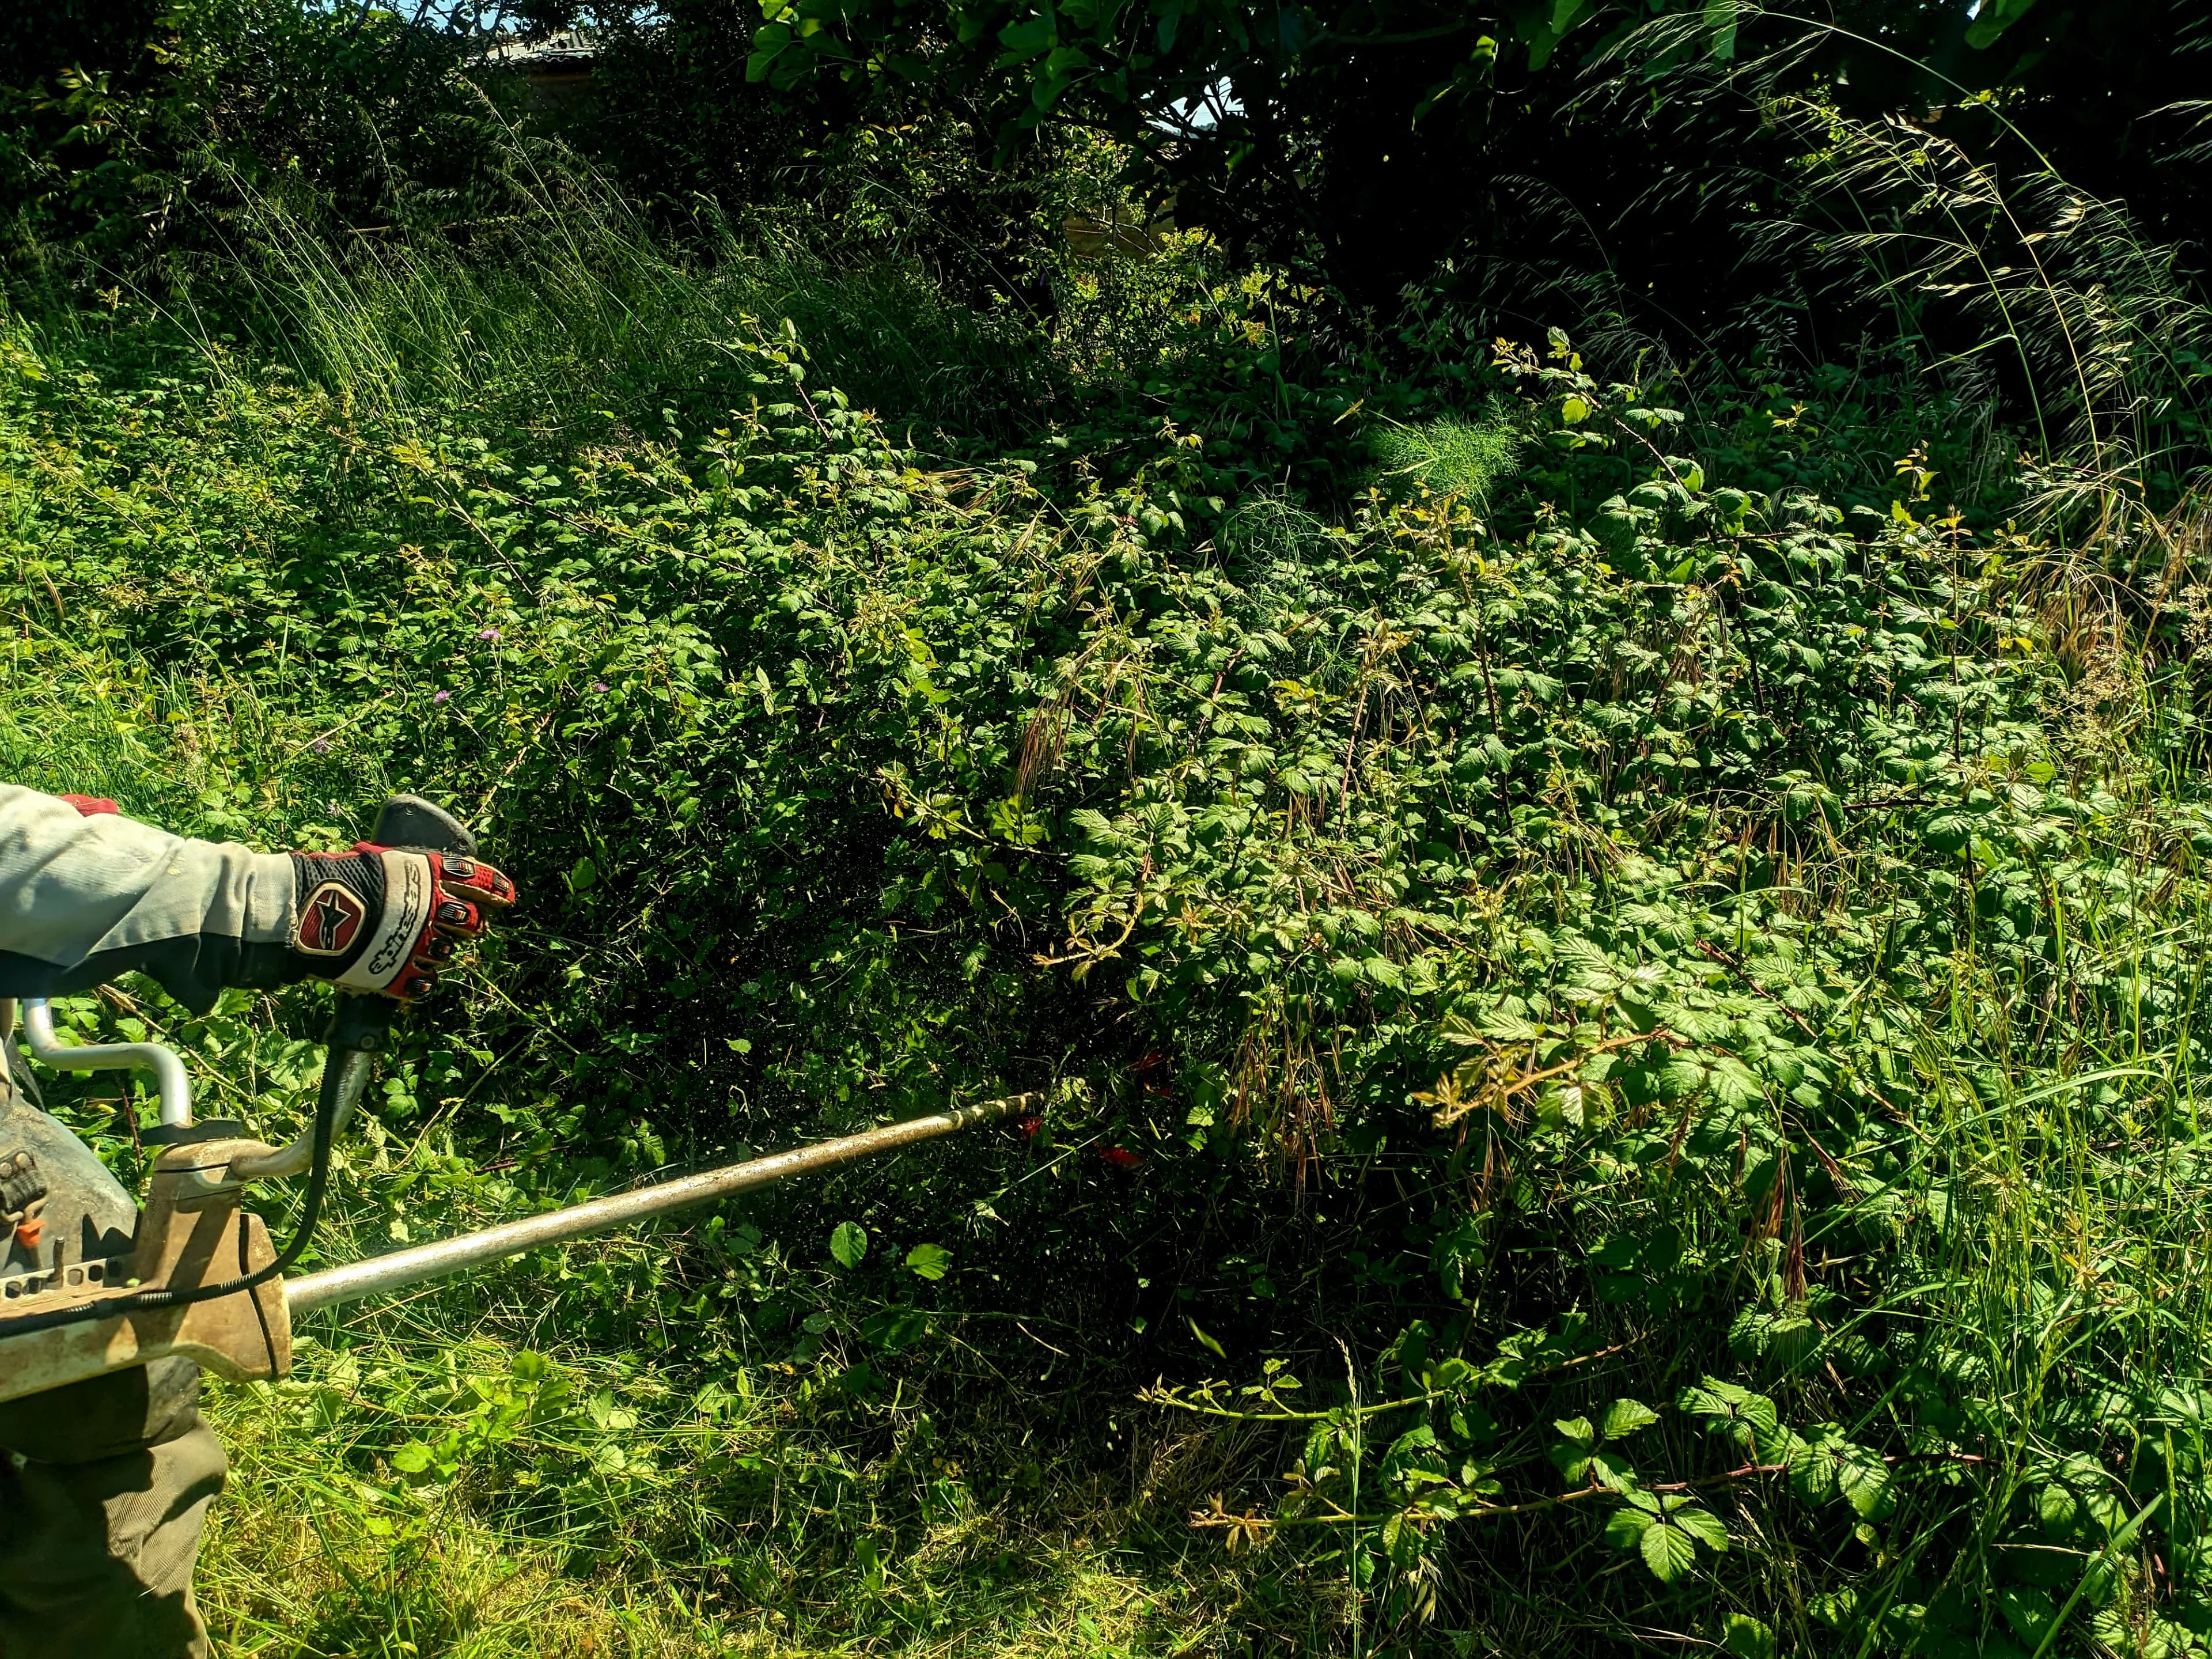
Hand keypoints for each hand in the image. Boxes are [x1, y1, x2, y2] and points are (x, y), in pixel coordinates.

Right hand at [288, 845, 516, 999]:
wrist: (313, 910)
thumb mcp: (378, 859)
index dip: (496, 888)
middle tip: (461, 925)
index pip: (479, 880)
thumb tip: (404, 868)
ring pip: (448, 954)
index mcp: (432, 877)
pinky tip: (412, 979)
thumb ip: (404, 870)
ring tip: (419, 947)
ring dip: (439, 951)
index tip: (507, 895)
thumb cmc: (339, 876)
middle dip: (470, 924)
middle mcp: (436, 912)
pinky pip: (423, 984)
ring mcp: (422, 946)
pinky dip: (419, 982)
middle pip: (472, 922)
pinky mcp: (402, 975)